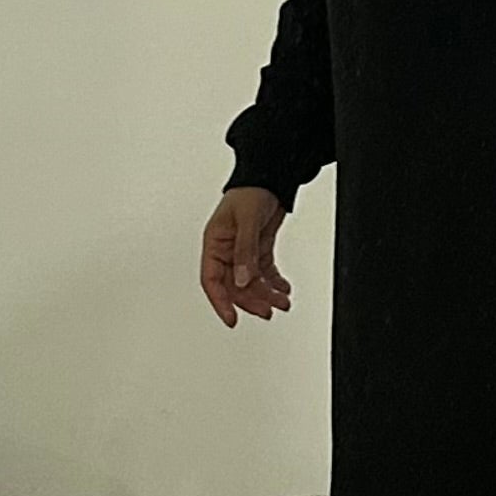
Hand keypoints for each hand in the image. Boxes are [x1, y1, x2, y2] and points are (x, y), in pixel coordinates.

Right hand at [201, 185, 291, 327]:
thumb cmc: (250, 191)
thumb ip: (245, 252)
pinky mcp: (258, 249)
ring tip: (282, 302)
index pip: (212, 280)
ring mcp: (243, 251)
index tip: (231, 318)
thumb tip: (243, 280)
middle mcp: (227, 250)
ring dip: (266, 293)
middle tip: (267, 311)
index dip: (220, 302)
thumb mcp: (247, 221)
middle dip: (251, 300)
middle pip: (235, 285)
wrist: (270, 176)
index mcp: (215, 243)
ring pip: (251, 282)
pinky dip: (274, 282)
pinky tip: (283, 288)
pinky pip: (264, 272)